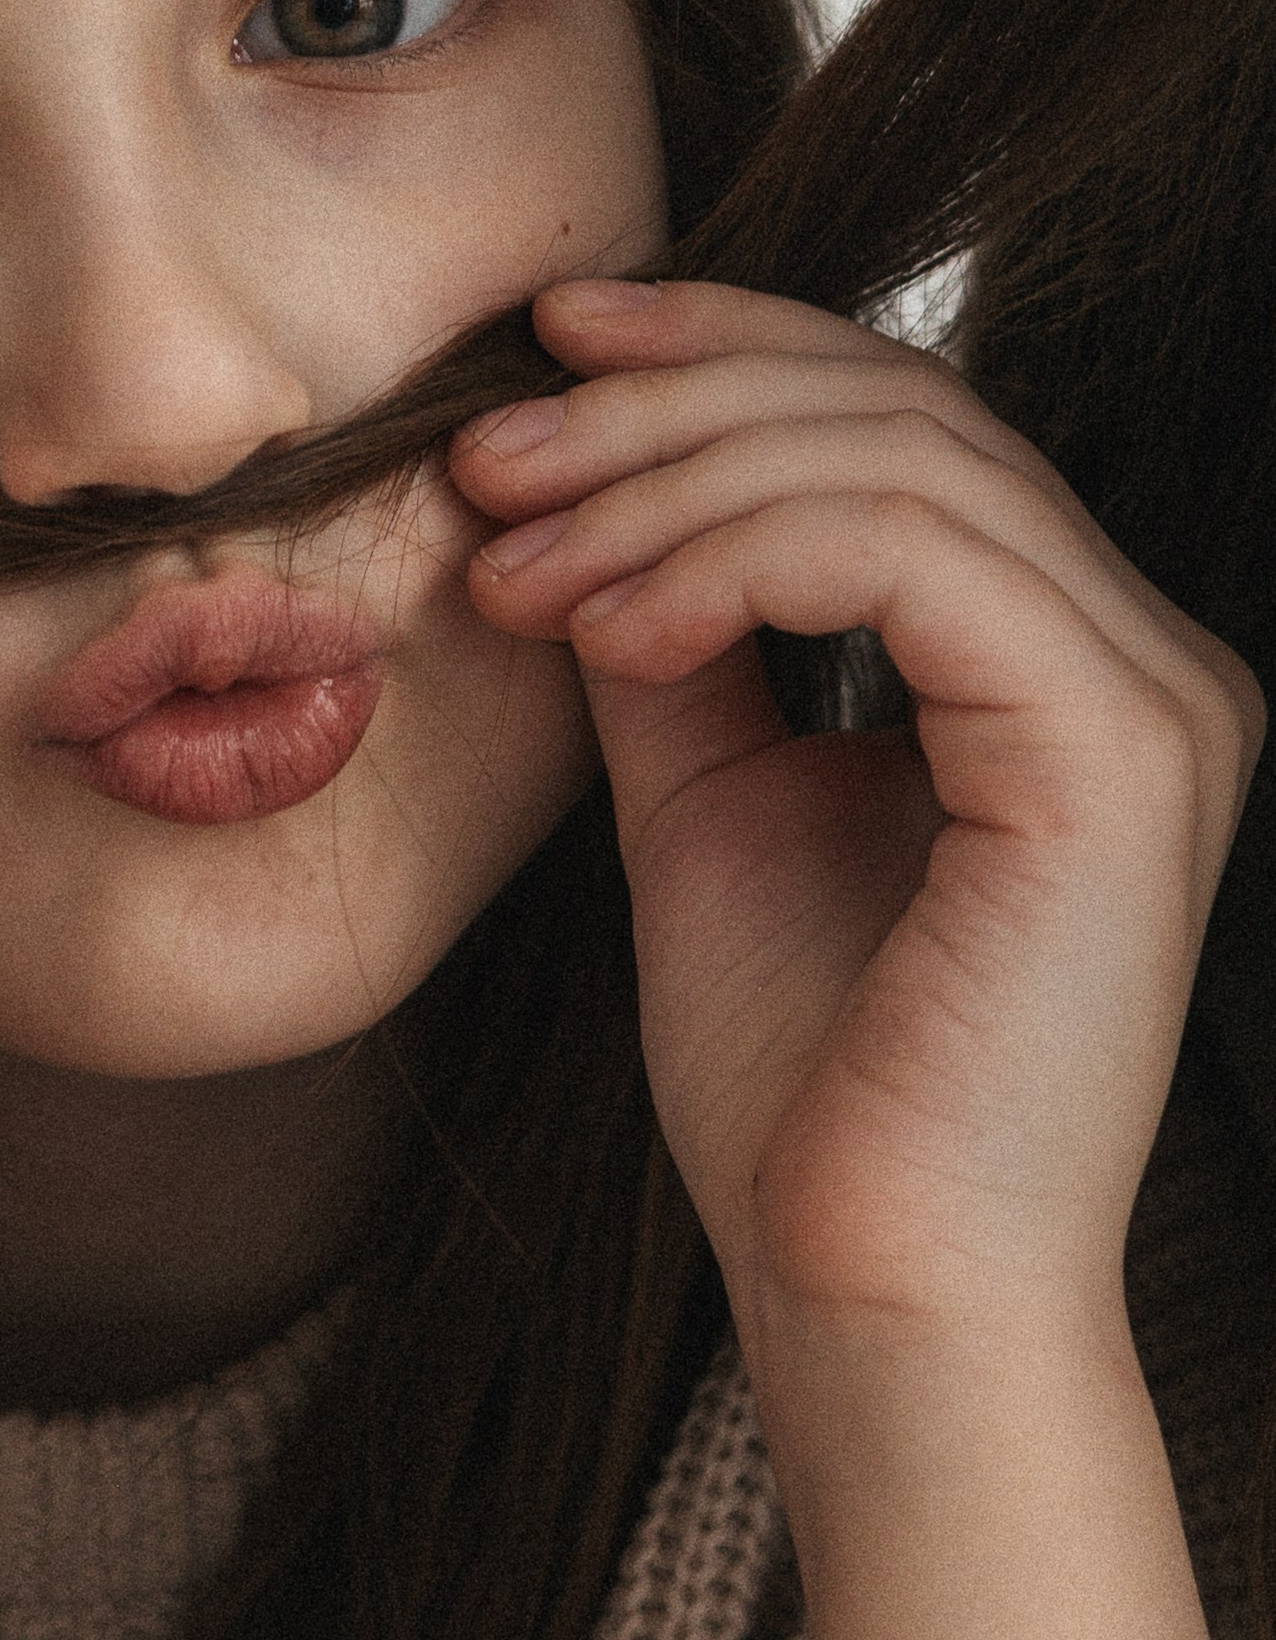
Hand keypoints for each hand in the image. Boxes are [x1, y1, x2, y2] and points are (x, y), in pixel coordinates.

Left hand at [453, 279, 1262, 1389]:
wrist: (863, 1293)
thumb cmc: (798, 1093)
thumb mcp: (704, 806)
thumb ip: (673, 639)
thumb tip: (577, 489)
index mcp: (1058, 660)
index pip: (900, 421)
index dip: (723, 350)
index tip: (542, 346)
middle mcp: (1136, 657)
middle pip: (899, 410)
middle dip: (665, 406)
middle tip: (486, 452)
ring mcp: (1152, 698)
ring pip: (897, 461)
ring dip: (665, 483)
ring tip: (513, 558)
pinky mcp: (1117, 756)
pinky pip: (911, 553)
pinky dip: (733, 554)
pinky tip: (610, 619)